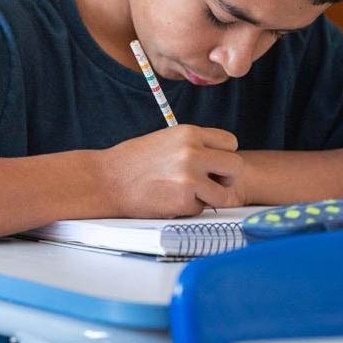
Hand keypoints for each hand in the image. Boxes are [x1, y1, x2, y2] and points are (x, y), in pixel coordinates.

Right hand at [102, 125, 245, 216]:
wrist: (106, 180)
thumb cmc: (132, 161)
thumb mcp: (166, 140)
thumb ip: (192, 146)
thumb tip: (216, 159)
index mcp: (189, 133)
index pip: (230, 142)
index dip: (224, 155)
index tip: (213, 164)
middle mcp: (193, 152)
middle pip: (236, 167)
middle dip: (226, 178)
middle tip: (209, 183)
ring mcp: (190, 177)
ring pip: (224, 194)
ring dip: (210, 198)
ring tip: (187, 193)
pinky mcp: (184, 200)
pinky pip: (202, 209)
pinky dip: (189, 208)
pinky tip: (169, 200)